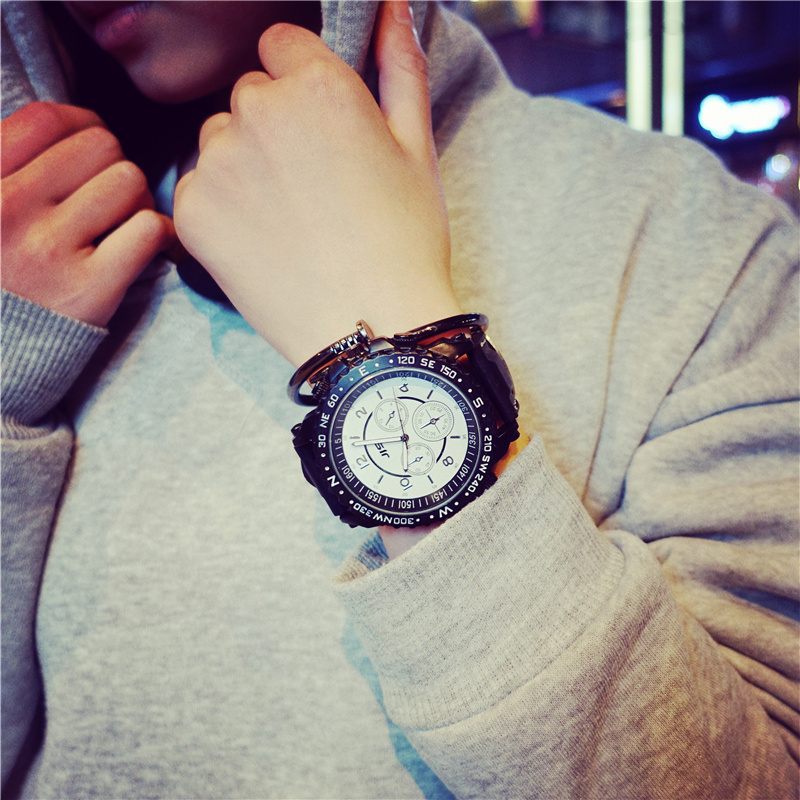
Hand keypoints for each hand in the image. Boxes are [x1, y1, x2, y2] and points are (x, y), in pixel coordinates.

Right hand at [1, 102, 173, 326]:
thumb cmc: (1, 272)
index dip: (83, 124)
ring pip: (131, 182)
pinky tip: (143, 247)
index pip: (48, 119)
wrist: (0, 351)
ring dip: (137, 200)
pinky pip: (150, 229)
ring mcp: (49, 250)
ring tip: (121, 224)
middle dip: (114, 166)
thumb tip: (71, 125)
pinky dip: (158, 234)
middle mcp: (7, 208)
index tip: (89, 145)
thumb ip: (11, 165)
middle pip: (100, 146)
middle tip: (108, 197)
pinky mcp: (90, 289)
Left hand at [174, 0, 461, 366]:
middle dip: (274, 124)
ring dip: (245, 163)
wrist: (370, 328)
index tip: (320, 124)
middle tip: (313, 183)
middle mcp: (257, 111)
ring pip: (220, 139)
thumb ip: (401, 67)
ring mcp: (219, 163)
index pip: (281, 44)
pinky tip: (263, 240)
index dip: (302, 80)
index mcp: (317, 86)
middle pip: (249, 94)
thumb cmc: (403, 241)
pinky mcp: (193, 211)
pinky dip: (223, 207)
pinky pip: (200, 186)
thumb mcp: (418, 149)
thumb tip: (392, 7)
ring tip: (288, 216)